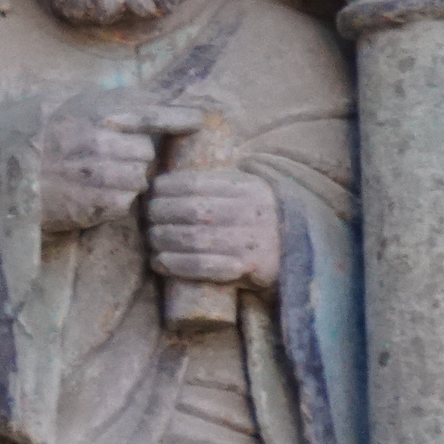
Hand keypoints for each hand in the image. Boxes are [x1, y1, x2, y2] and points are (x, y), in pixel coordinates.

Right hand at [39, 103, 184, 234]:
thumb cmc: (40, 138)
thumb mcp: (69, 106)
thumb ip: (110, 101)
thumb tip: (158, 97)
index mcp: (92, 114)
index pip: (150, 113)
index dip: (178, 116)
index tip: (198, 119)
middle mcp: (97, 142)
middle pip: (145, 153)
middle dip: (133, 157)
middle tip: (106, 159)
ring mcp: (95, 175)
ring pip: (137, 180)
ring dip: (124, 181)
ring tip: (95, 178)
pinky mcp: (92, 205)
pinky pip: (123, 202)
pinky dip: (112, 200)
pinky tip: (89, 193)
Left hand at [146, 164, 282, 295]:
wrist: (295, 254)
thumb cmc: (254, 220)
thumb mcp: (244, 193)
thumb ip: (214, 183)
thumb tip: (162, 176)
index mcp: (247, 189)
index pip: (196, 183)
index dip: (166, 188)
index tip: (152, 192)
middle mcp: (251, 212)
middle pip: (192, 210)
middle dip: (160, 214)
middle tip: (148, 218)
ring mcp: (251, 241)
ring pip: (194, 238)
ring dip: (163, 239)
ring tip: (152, 239)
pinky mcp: (249, 267)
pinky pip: (204, 266)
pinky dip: (176, 264)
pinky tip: (159, 261)